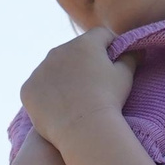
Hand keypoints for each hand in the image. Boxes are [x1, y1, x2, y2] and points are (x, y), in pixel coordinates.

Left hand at [19, 26, 134, 150]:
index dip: (110, 45)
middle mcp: (58, 50)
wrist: (83, 128)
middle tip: (92, 83)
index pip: (100, 35)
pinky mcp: (28, 88)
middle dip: (82, 62)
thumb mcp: (125, 76)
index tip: (114, 59)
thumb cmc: (109, 100)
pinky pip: (38, 87)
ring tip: (73, 98)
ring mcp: (40, 69)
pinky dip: (46, 94)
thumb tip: (136, 49)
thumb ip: (130, 57)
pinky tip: (57, 107)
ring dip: (62, 77)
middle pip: (73, 51)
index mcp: (84, 43)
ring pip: (53, 69)